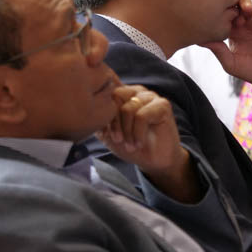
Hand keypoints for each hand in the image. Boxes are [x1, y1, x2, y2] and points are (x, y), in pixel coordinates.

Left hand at [96, 84, 199, 201]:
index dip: (103, 115)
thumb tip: (88, 112)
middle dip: (114, 122)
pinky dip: (137, 134)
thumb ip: (99, 121)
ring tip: (129, 145)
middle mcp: (135, 91)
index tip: (105, 134)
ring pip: (128, 108)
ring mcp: (150, 96)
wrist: (154, 160)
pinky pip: (142, 116)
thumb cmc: (131, 145)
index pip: (105, 94)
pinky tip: (138, 144)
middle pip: (116, 97)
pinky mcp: (162, 105)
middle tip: (117, 140)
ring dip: (126, 131)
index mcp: (122, 94)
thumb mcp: (108, 134)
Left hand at [200, 0, 251, 98]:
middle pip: (244, 2)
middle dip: (245, 3)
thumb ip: (218, 50)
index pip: (229, 12)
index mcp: (235, 31)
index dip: (230, 10)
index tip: (234, 22)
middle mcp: (249, 25)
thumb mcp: (232, 64)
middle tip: (246, 11)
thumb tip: (200, 40)